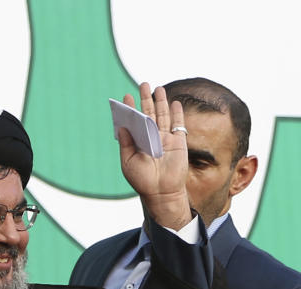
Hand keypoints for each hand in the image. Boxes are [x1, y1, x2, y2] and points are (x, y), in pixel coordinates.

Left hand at [118, 82, 191, 229]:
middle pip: (149, 113)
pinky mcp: (178, 142)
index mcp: (138, 141)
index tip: (126, 97)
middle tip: (143, 84)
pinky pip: (178, 125)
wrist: (161, 192)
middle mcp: (151, 137)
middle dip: (146, 99)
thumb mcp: (128, 162)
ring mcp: (165, 139)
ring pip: (163, 116)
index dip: (131, 109)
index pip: (134, 121)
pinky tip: (173, 103)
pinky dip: (177, 113)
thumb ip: (125, 144)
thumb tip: (122, 127)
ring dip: (161, 102)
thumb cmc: (142, 181)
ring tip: (158, 88)